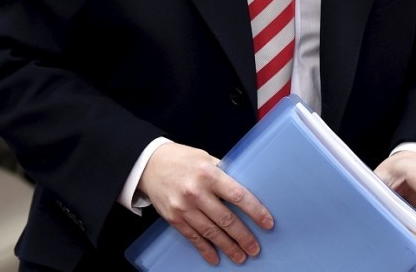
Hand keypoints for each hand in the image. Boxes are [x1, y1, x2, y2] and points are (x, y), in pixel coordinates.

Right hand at [137, 142, 273, 264]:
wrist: (148, 164)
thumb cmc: (181, 159)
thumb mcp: (205, 158)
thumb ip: (224, 172)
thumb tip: (245, 186)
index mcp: (209, 174)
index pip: (238, 196)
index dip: (255, 211)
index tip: (267, 223)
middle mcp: (197, 192)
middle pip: (226, 219)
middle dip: (243, 237)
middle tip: (255, 248)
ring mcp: (184, 207)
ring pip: (211, 232)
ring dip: (228, 247)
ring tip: (241, 256)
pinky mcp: (174, 218)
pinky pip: (193, 237)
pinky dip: (205, 249)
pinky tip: (215, 258)